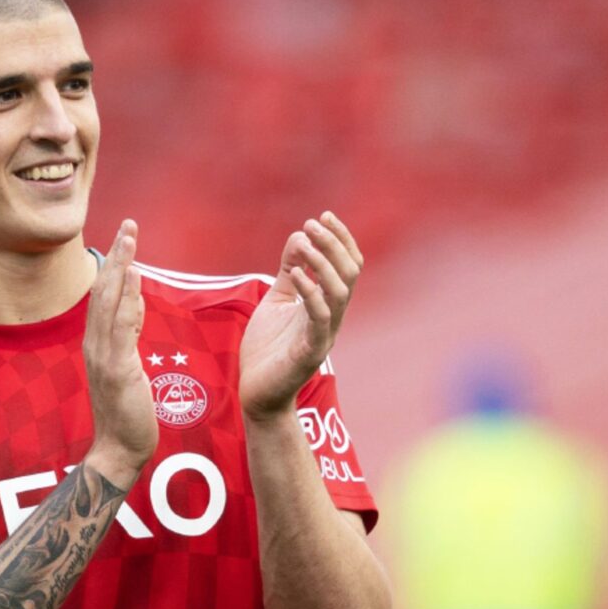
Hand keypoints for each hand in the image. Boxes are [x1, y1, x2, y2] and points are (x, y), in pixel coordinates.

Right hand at [81, 220, 154, 483]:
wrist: (119, 450)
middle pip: (103, 290)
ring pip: (109, 300)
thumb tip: (135, 306)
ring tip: (130, 237)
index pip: (103, 296)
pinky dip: (126, 298)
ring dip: (121, 266)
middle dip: (117, 255)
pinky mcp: (117, 367)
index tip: (125, 238)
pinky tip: (133, 276)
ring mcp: (102, 355)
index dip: (113, 265)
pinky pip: (121, 325)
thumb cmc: (126, 414)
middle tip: (128, 224)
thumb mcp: (127, 367)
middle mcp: (94, 344)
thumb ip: (127, 336)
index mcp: (96, 344)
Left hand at [239, 212, 362, 420]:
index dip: (341, 239)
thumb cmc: (268, 349)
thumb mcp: (277, 301)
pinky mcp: (311, 351)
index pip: (348, 265)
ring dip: (324, 262)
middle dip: (333, 244)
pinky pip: (319, 317)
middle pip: (350, 273)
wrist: (257, 392)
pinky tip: (296, 273)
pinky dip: (310, 291)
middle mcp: (332, 317)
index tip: (323, 216)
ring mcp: (324, 334)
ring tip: (305, 242)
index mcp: (327, 304)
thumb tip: (297, 236)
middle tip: (312, 224)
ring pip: (340, 291)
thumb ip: (289, 273)